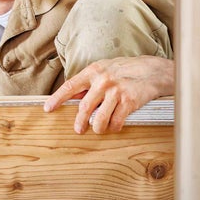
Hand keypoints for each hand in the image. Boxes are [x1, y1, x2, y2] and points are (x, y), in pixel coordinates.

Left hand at [43, 56, 173, 133]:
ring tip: (98, 128)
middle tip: (78, 130)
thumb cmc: (124, 70)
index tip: (48, 108)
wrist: (151, 71)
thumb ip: (88, 83)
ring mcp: (116, 91)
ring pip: (99, 119)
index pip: (70, 86)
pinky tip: (114, 126)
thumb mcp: (103, 70)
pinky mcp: (129, 101)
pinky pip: (116, 122)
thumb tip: (71, 96)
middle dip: (79, 122)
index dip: (57, 98)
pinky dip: (114, 128)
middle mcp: (103, 80)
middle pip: (84, 107)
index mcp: (93, 71)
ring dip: (97, 128)